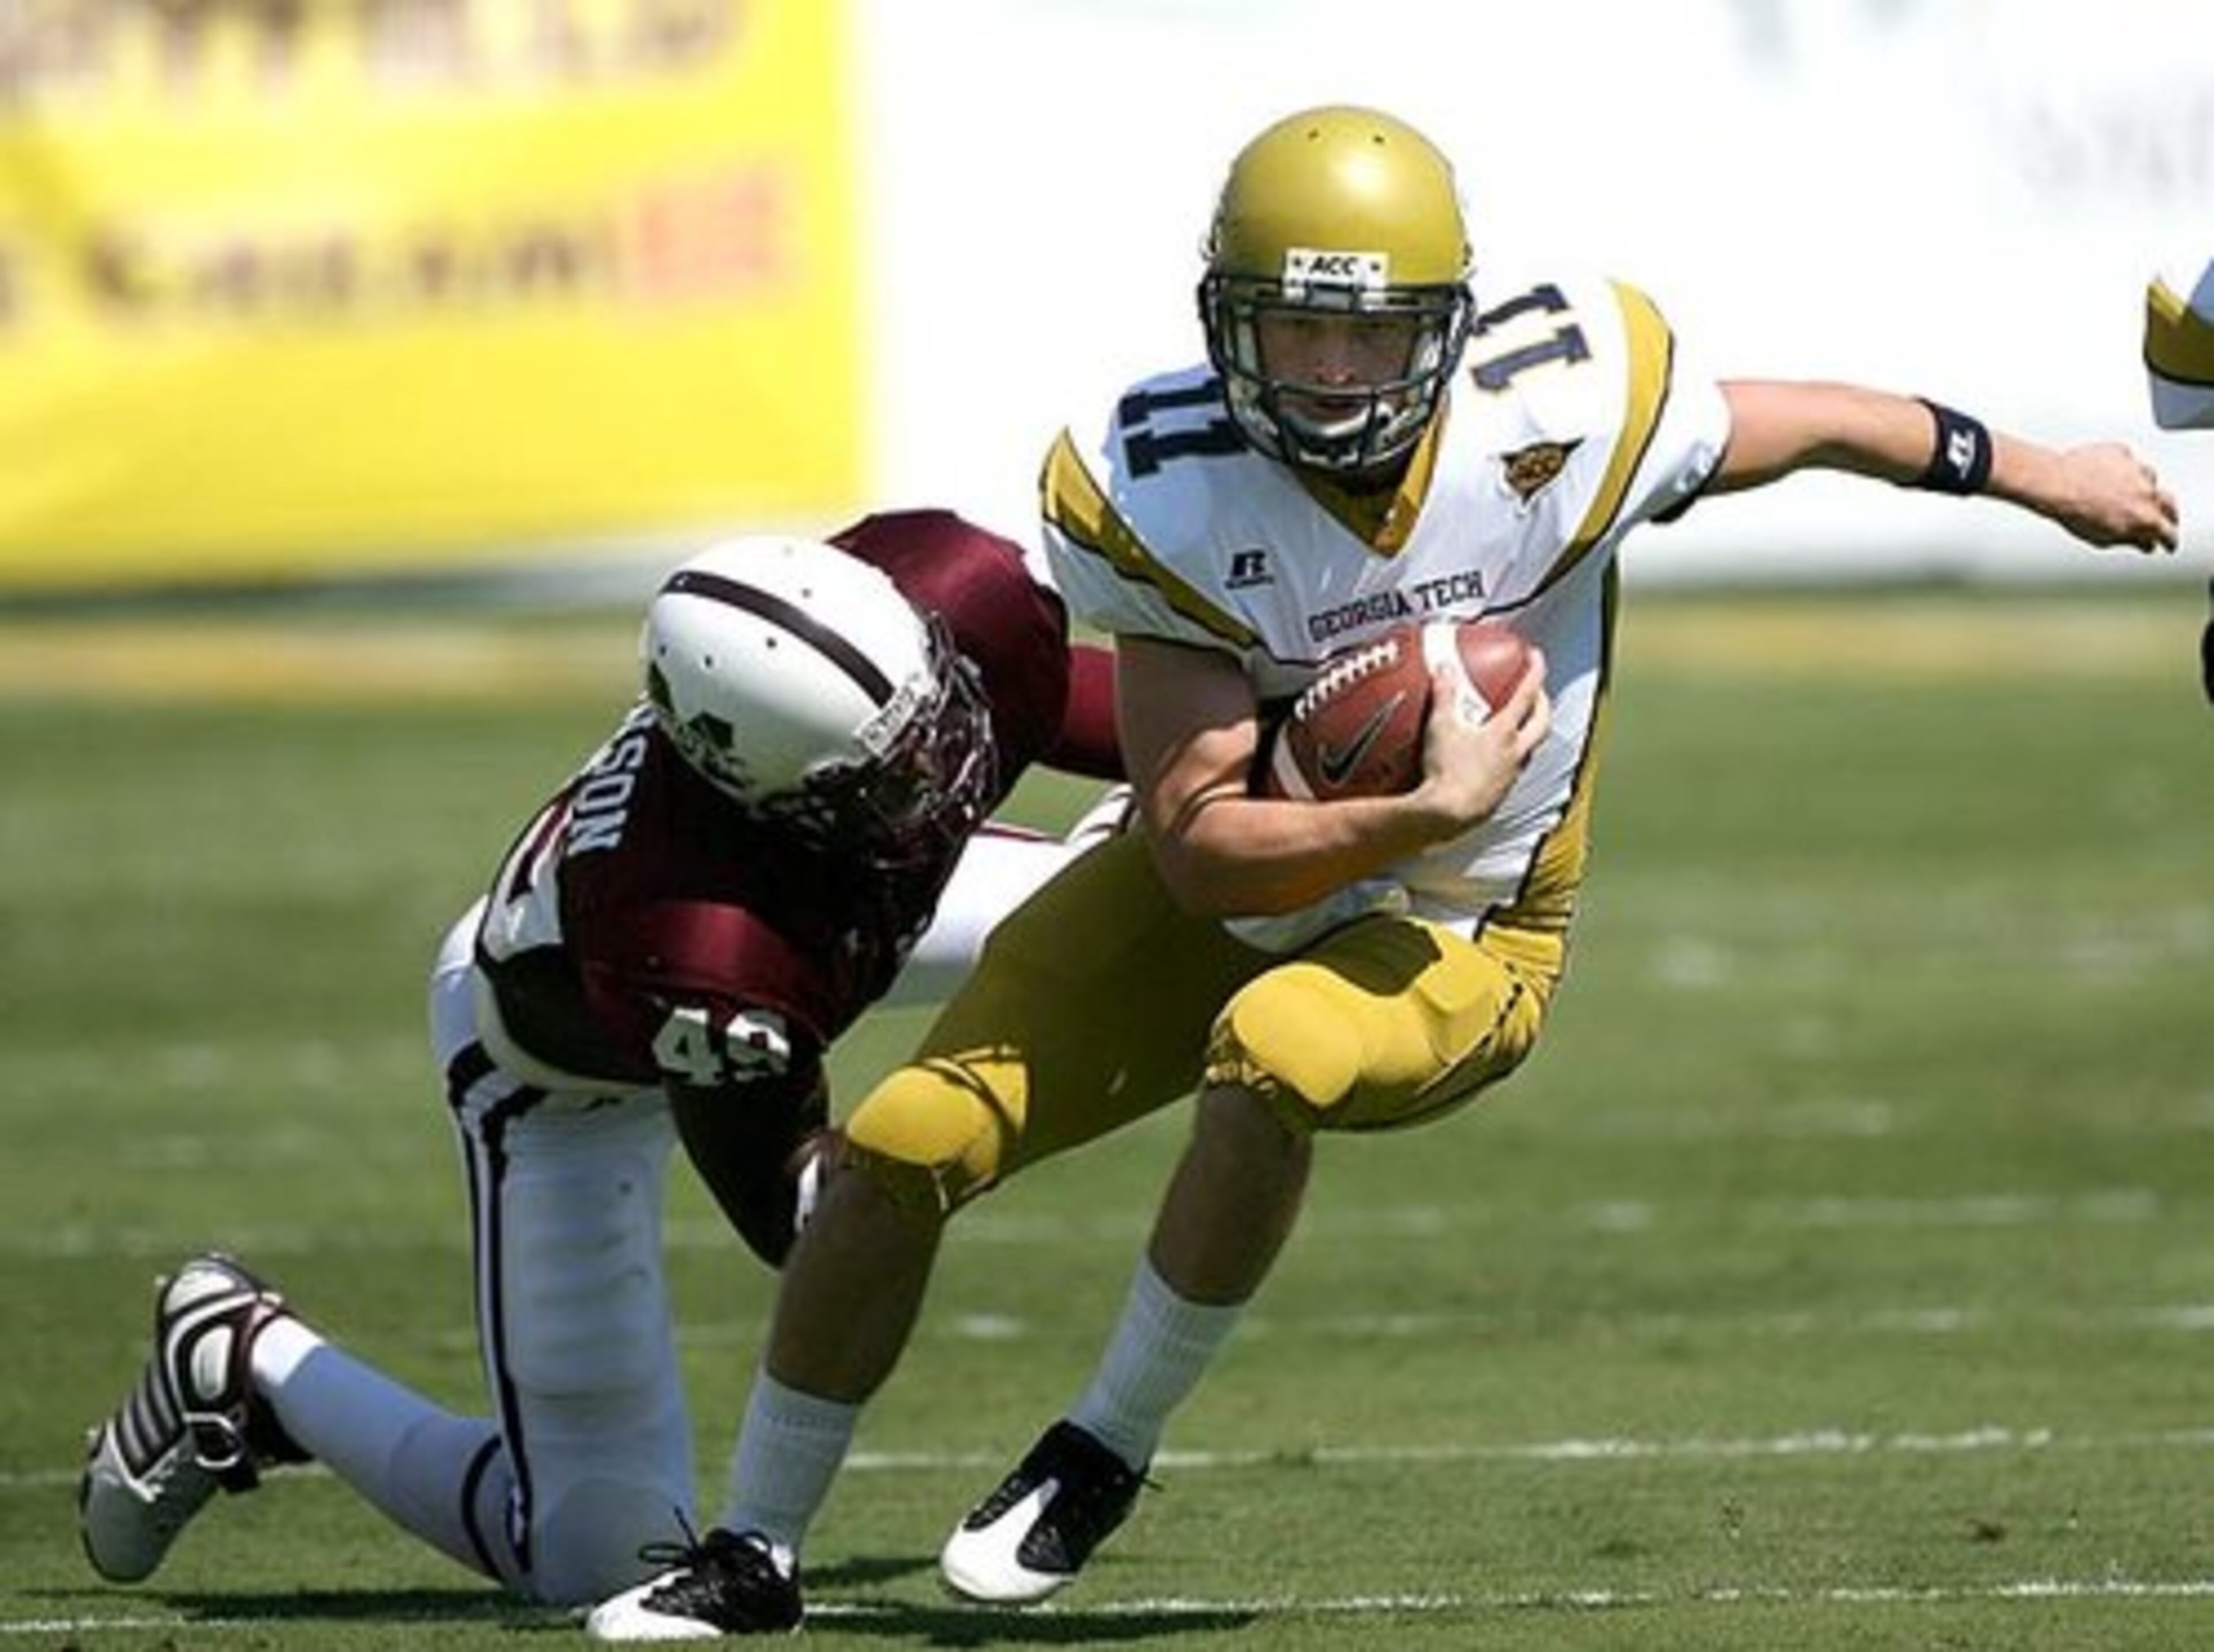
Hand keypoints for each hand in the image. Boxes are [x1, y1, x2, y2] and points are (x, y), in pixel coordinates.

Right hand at [1410, 650, 1550, 828]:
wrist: (1447, 815)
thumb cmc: (1445, 771)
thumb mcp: (1440, 727)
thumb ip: (1444, 695)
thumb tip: (1444, 666)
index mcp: (1503, 733)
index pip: (1526, 695)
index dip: (1534, 672)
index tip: (1536, 656)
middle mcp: (1515, 753)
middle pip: (1542, 723)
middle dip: (1544, 704)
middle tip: (1538, 692)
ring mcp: (1511, 776)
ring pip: (1532, 749)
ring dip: (1532, 733)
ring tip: (1521, 726)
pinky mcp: (1501, 795)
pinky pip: (1514, 771)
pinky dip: (1512, 759)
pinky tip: (1497, 760)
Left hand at [2040, 442, 2179, 551]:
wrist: (2056, 485)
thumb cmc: (2074, 512)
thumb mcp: (2102, 539)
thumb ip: (2129, 540)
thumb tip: (2143, 543)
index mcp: (2145, 518)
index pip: (2168, 532)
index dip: (2168, 540)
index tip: (2167, 543)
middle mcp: (2147, 492)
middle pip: (2168, 504)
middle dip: (2166, 514)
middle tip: (2156, 519)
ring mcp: (2136, 470)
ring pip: (2148, 479)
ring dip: (2140, 488)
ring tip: (2121, 494)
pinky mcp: (2121, 453)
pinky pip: (2127, 462)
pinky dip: (2120, 469)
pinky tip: (2105, 475)